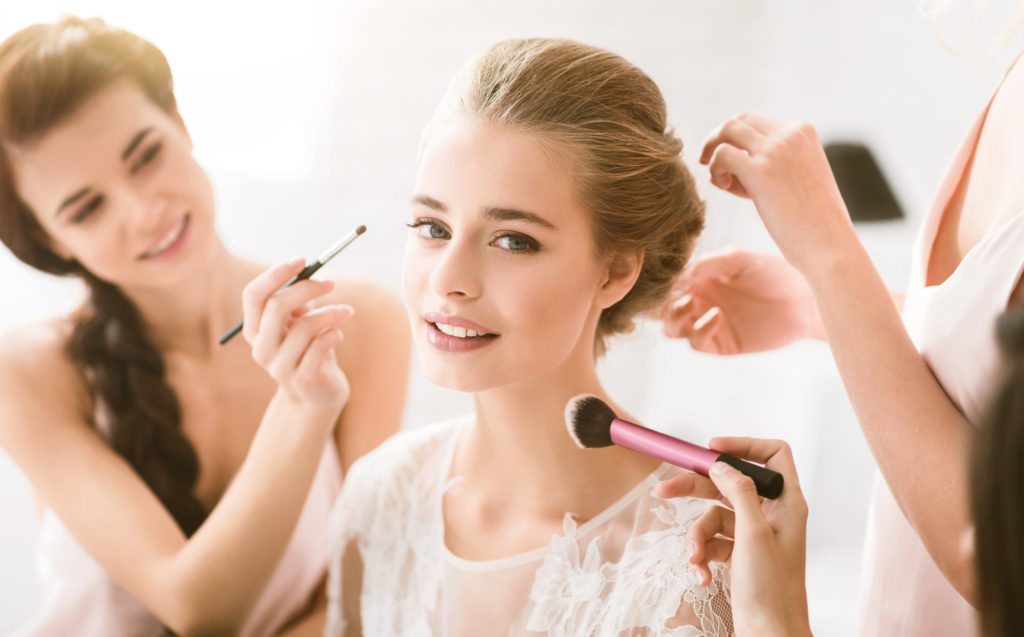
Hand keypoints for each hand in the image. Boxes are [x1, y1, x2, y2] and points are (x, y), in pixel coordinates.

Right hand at [242, 258, 351, 410]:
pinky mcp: (301, 380)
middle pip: (277, 306)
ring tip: (346, 312)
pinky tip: (338, 334)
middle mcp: (260, 349)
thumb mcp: (299, 323)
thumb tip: (307, 272)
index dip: (276, 274)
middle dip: (308, 288)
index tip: (303, 260)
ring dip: (330, 313)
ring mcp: (278, 367)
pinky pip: (320, 346)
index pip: (253, 295)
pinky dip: (333, 334)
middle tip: (332, 283)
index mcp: (254, 330)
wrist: (318, 394)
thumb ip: (297, 302)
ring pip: (304, 326)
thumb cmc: (309, 350)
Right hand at [654, 437, 810, 636]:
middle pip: (727, 484)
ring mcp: (754, 535)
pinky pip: (712, 541)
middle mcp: (771, 515)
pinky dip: (702, 555)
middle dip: (694, 490)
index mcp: (786, 503)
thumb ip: (738, 492)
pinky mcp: (739, 555)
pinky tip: (701, 574)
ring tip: (694, 558)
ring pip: (713, 516)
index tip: (711, 449)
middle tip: (662, 490)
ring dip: (697, 536)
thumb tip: (721, 465)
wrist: (769, 634)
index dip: (743, 446)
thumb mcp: (753, 534)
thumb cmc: (772, 589)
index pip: (772, 455)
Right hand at [659, 249, 822, 353]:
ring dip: (673, 318)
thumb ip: (705, 264)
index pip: (665, 283)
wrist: (805, 300)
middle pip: (659, 309)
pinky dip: (700, 329)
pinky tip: (717, 315)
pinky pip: (696, 342)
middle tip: (671, 294)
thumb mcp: (737, 258)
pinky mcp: (720, 344)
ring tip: (690, 304)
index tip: (662, 277)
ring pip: (671, 328)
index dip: (659, 282)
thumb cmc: (774, 272)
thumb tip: (676, 277)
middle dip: (658, 303)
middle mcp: (698, 300)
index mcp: (698, 277)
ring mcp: (707, 323)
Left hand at [700, 113, 859, 273]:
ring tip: (719, 180)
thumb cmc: (813, 222)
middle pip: (738, 120)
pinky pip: (722, 154)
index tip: (736, 169)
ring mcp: (777, 149)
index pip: (755, 122)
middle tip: (713, 167)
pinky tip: (723, 186)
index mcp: (803, 132)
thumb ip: (769, 164)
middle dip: (719, 141)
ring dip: (713, 152)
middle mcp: (791, 133)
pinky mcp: (762, 171)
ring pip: (727, 130)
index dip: (738, 143)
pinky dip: (715, 169)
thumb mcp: (797, 179)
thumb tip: (720, 158)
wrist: (829, 246)